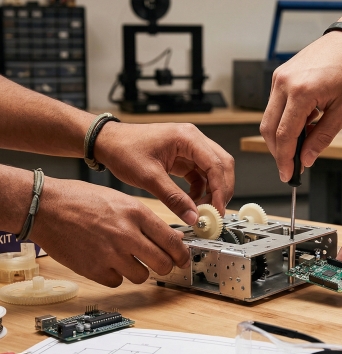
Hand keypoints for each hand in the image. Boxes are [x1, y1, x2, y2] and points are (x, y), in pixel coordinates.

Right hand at [31, 177, 189, 286]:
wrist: (45, 207)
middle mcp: (127, 235)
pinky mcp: (93, 269)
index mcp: (136, 213)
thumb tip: (167, 237)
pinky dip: (115, 276)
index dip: (182, 254)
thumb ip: (144, 219)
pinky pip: (116, 282)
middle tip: (162, 264)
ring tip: (128, 259)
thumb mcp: (120, 200)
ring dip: (139, 271)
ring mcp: (110, 254)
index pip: (172, 241)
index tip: (184, 259)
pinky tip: (108, 262)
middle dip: (166, 266)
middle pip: (162, 263)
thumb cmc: (81, 199)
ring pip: (141, 276)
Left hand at [95, 122, 234, 223]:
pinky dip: (201, 190)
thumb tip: (192, 216)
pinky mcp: (184, 157)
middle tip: (215, 211)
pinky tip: (191, 202)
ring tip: (202, 210)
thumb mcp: (149, 177)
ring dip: (212, 191)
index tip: (217, 210)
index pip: (216, 164)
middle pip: (222, 165)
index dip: (220, 189)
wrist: (108, 142)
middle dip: (222, 190)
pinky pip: (201, 175)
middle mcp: (193, 139)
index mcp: (187, 137)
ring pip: (214, 171)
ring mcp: (190, 148)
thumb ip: (173, 198)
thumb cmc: (124, 150)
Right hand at [260, 31, 341, 181]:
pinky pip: (275, 105)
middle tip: (291, 165)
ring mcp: (279, 78)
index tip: (288, 174)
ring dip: (281, 137)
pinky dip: (284, 120)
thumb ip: (322, 137)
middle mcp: (284, 83)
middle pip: (269, 129)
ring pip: (269, 118)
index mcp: (301, 92)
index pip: (284, 135)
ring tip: (302, 141)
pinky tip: (302, 123)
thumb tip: (306, 158)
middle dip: (278, 151)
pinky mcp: (280, 76)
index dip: (285, 159)